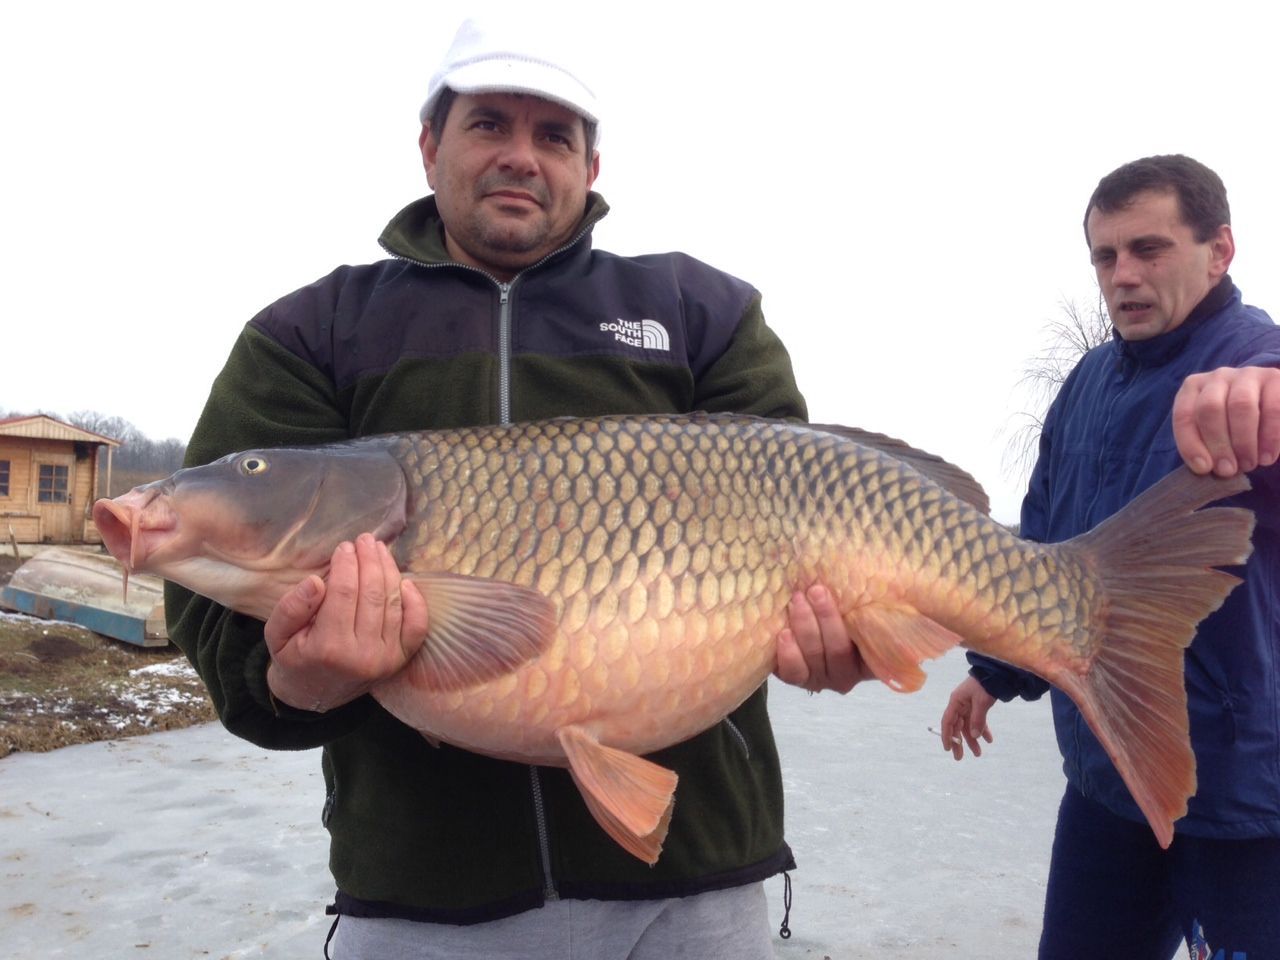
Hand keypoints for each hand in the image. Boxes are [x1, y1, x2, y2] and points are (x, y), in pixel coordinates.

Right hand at [264, 533, 427, 712]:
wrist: (313, 695)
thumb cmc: (294, 657)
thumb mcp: (276, 635)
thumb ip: (291, 608)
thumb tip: (316, 581)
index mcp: (329, 648)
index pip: (344, 593)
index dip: (346, 565)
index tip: (344, 547)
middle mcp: (363, 655)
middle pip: (372, 594)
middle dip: (370, 561)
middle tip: (365, 540)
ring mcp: (385, 659)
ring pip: (393, 603)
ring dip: (389, 571)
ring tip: (379, 550)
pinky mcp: (400, 660)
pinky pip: (416, 627)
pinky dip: (415, 602)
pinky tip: (405, 580)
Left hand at [775, 584, 872, 692]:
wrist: (810, 625)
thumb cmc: (848, 614)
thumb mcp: (867, 611)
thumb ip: (880, 606)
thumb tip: (912, 583)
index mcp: (870, 662)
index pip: (870, 652)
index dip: (861, 629)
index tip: (852, 604)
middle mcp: (846, 676)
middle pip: (837, 650)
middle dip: (825, 618)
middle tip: (816, 590)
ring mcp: (819, 679)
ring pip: (813, 657)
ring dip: (805, 626)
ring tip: (797, 601)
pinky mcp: (795, 678)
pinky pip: (792, 673)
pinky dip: (788, 654)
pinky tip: (783, 633)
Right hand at [939, 675, 995, 759]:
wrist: (996, 673)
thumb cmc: (985, 685)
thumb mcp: (981, 702)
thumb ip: (977, 719)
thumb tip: (974, 736)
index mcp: (956, 701)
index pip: (947, 721)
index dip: (946, 735)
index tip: (948, 748)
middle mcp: (959, 705)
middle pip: (956, 727)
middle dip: (959, 742)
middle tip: (960, 757)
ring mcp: (968, 706)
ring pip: (967, 727)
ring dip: (973, 740)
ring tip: (979, 753)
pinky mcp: (977, 706)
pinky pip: (977, 722)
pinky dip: (982, 730)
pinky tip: (989, 740)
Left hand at [1173, 366, 1279, 475]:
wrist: (1272, 411)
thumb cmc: (1234, 427)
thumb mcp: (1214, 433)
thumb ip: (1205, 446)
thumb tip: (1204, 466)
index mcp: (1194, 387)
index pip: (1184, 414)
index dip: (1191, 443)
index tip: (1203, 468)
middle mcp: (1218, 377)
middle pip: (1210, 408)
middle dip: (1218, 444)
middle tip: (1228, 470)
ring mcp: (1248, 374)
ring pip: (1240, 405)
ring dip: (1243, 441)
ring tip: (1249, 464)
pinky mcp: (1276, 379)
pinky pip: (1272, 408)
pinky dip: (1270, 437)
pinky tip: (1267, 457)